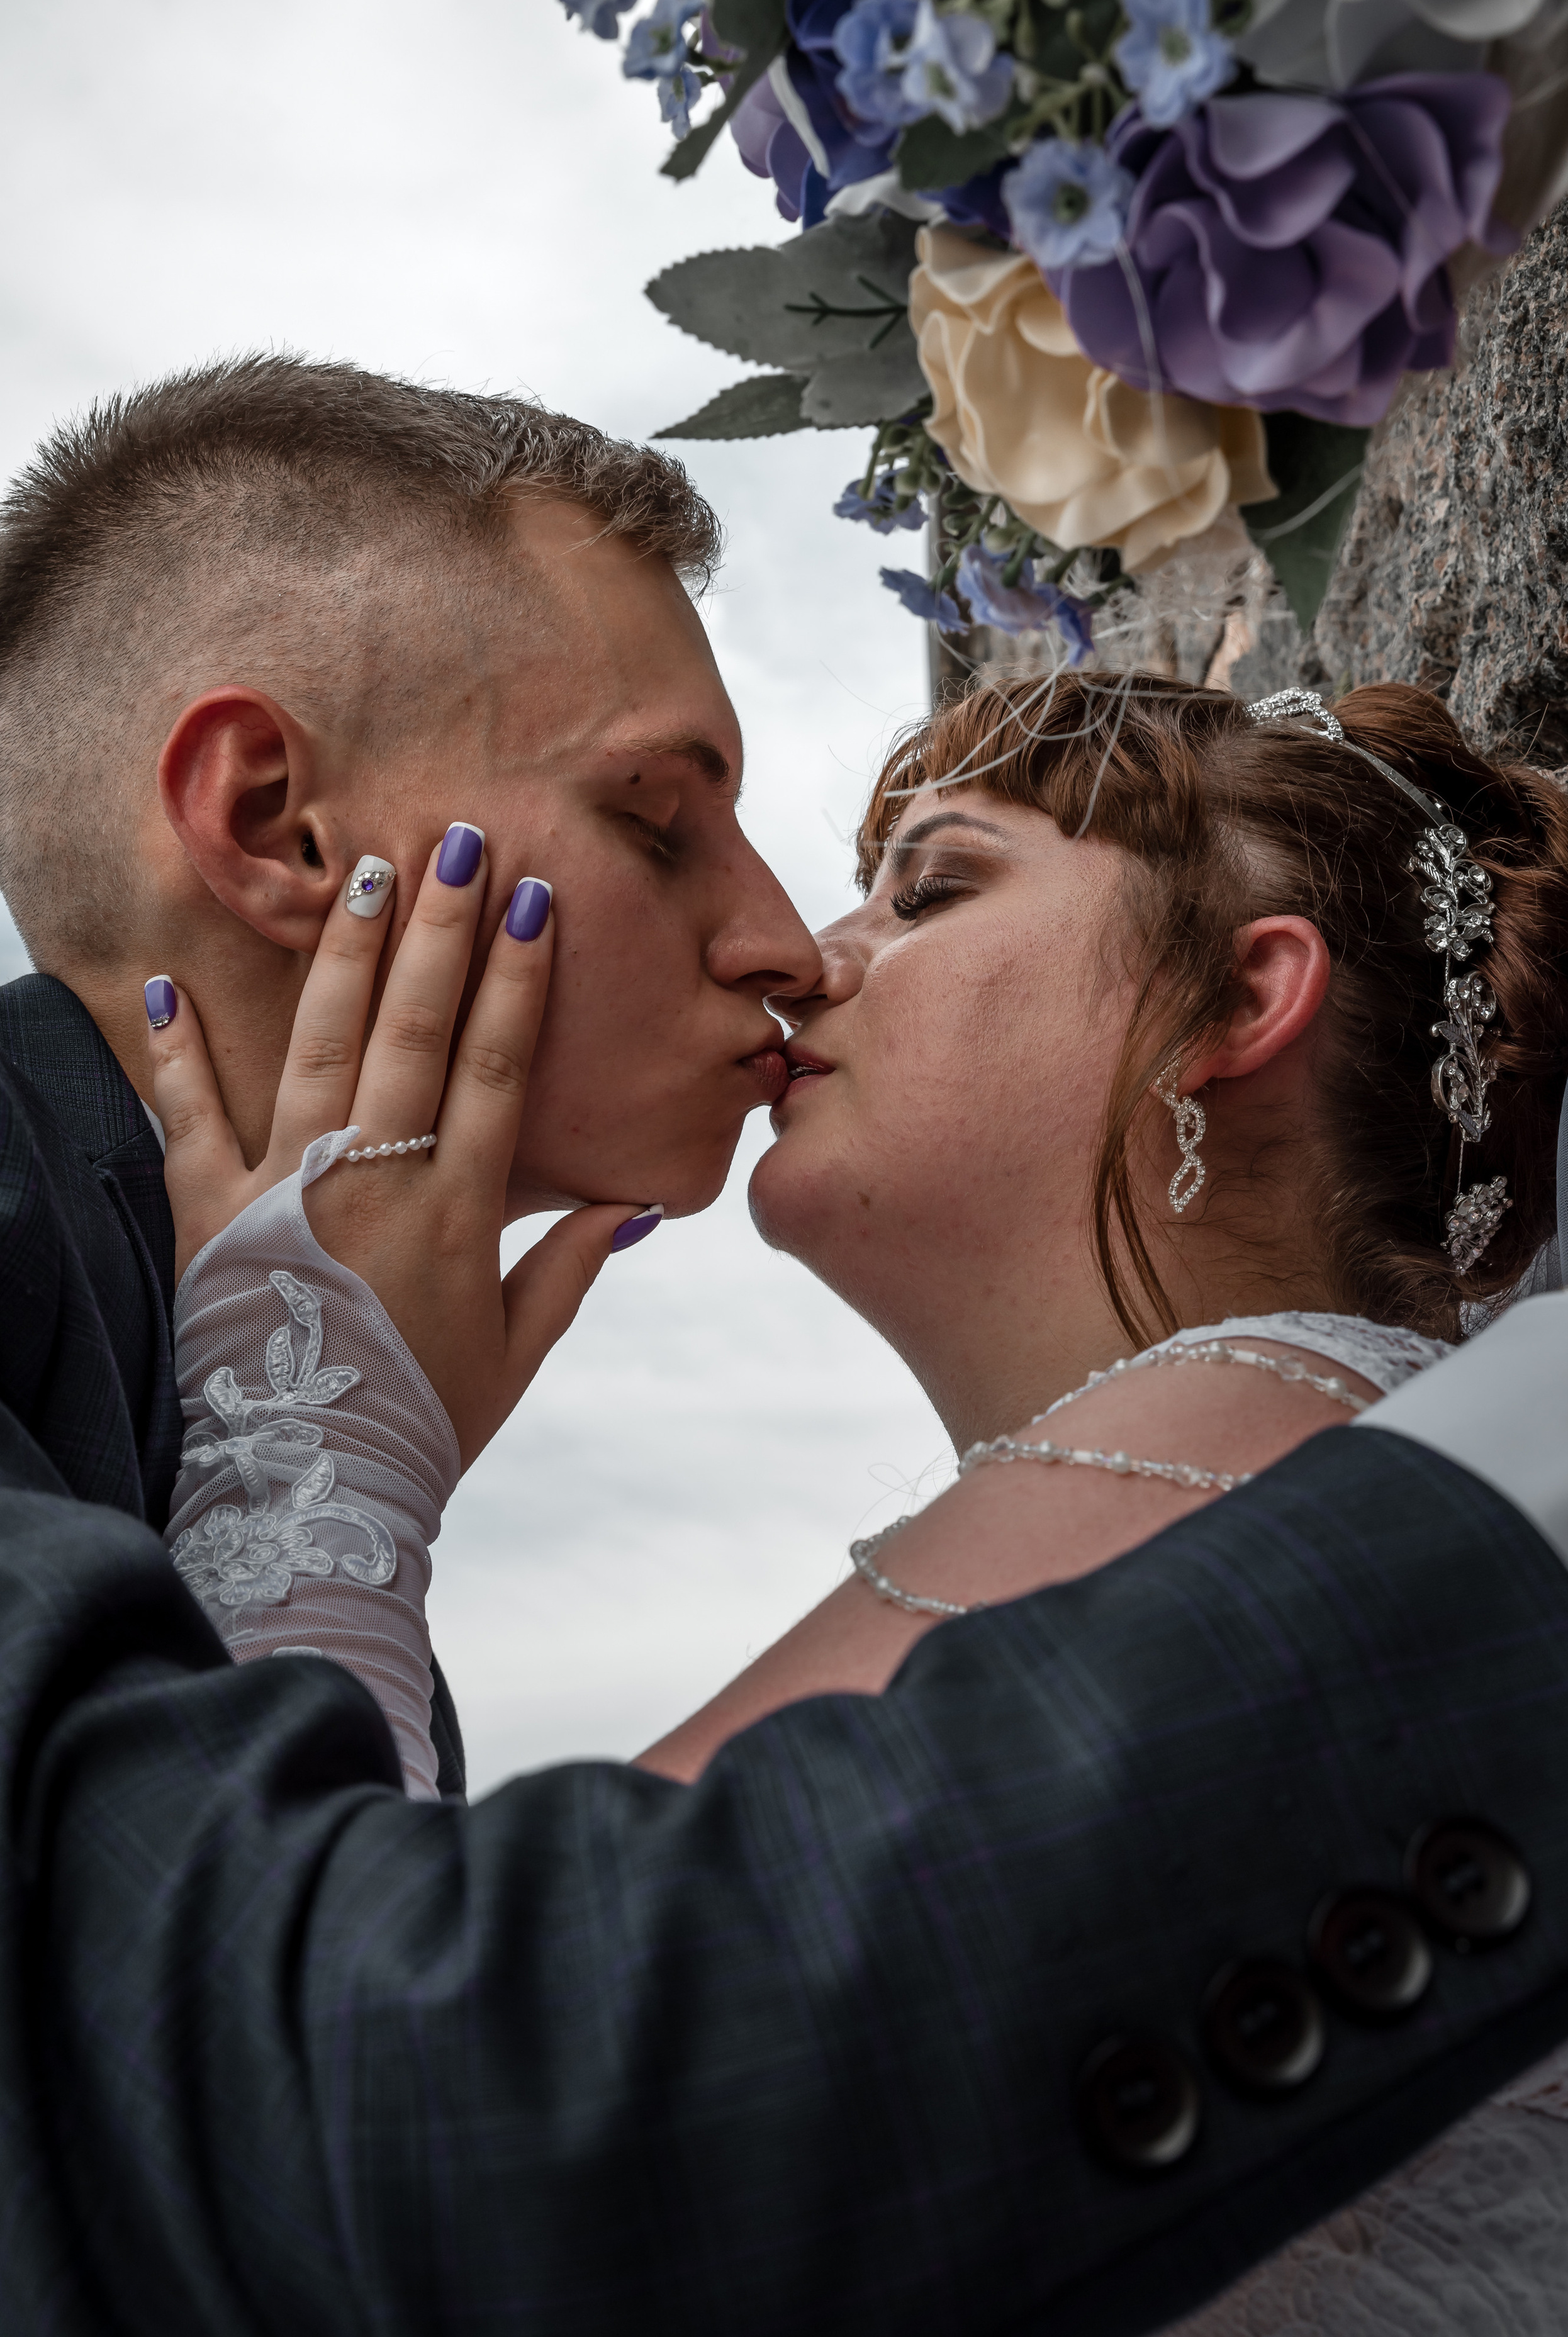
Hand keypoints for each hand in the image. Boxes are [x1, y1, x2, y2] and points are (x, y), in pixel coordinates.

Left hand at [144, 835, 650, 1465]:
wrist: (316, 1493)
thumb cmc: (426, 1423)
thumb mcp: (516, 1352)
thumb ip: (571, 1268)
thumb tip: (637, 1202)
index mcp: (457, 1213)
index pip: (497, 1067)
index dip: (518, 977)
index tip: (533, 899)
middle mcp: (374, 1185)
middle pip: (414, 1032)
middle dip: (441, 931)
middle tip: (458, 843)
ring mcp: (287, 1193)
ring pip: (319, 1049)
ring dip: (348, 956)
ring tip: (368, 875)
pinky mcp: (210, 1219)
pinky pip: (187, 1119)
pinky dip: (173, 1051)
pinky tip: (162, 982)